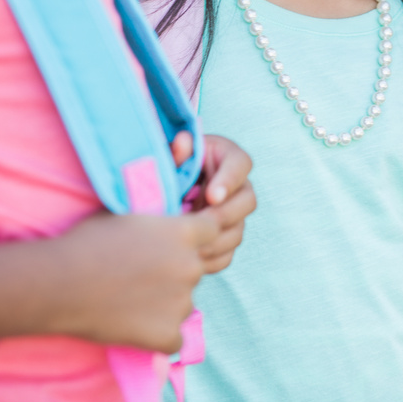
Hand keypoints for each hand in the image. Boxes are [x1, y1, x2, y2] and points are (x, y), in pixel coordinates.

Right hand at [53, 209, 222, 351]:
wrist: (59, 283)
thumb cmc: (86, 242)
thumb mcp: (128, 214)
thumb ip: (158, 217)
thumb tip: (168, 212)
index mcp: (184, 232)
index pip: (213, 231)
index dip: (194, 239)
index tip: (173, 245)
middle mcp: (190, 265)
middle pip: (197, 268)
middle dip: (176, 271)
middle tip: (142, 276)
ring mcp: (182, 302)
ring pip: (185, 303)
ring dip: (166, 303)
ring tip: (129, 301)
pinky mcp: (167, 334)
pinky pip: (174, 338)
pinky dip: (158, 335)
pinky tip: (134, 326)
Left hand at [171, 132, 256, 273]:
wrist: (155, 192)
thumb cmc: (164, 168)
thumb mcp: (167, 155)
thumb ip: (175, 151)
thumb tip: (182, 143)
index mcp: (225, 157)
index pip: (241, 164)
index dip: (230, 181)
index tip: (211, 195)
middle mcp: (236, 185)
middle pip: (248, 201)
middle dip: (224, 215)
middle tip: (200, 223)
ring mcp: (232, 214)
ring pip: (238, 231)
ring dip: (215, 239)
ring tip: (188, 242)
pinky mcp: (222, 238)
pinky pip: (226, 254)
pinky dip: (210, 258)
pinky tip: (189, 257)